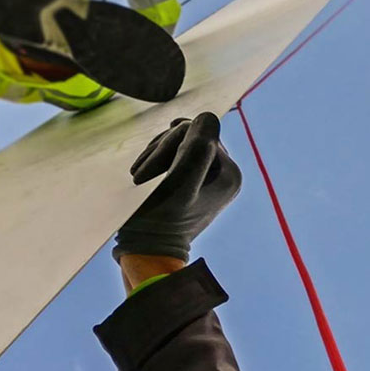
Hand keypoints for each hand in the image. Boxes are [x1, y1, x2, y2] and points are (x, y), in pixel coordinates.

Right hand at [114, 113, 241, 263]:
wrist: (148, 253)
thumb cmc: (159, 222)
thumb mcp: (178, 183)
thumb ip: (196, 149)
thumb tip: (206, 117)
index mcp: (230, 173)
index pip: (198, 133)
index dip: (167, 146)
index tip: (146, 174)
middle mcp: (226, 173)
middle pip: (191, 136)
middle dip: (161, 150)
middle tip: (139, 176)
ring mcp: (210, 177)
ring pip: (181, 142)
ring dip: (155, 154)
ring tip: (139, 178)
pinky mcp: (194, 180)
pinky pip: (176, 153)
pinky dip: (157, 160)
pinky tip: (144, 175)